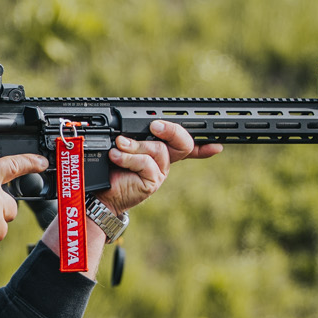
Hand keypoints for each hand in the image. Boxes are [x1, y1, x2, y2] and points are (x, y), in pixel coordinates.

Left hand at [103, 120, 219, 213]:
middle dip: (172, 129)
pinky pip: (146, 163)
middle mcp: (164, 162)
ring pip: (158, 149)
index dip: (204, 146)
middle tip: (155, 125)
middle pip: (183, 143)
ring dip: (135, 145)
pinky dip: (128, 157)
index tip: (216, 146)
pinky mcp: (152, 183)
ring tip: (118, 147)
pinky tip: (116, 157)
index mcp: (161, 150)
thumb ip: (134, 135)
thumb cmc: (110, 168)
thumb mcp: (123, 147)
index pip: (187, 145)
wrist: (100, 193)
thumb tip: (134, 124)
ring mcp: (160, 173)